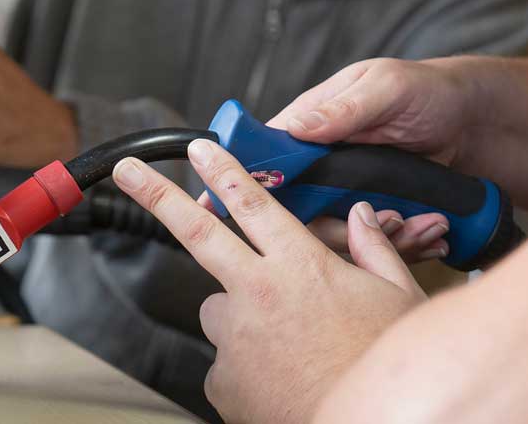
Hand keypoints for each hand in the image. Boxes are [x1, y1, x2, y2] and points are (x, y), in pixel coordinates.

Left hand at [114, 139, 424, 423]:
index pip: (252, 202)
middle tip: (129, 172)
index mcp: (301, 265)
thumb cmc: (382, 364)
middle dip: (157, 196)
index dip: (223, 169)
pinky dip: (244, 362)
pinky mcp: (222, 378)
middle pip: (197, 232)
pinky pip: (225, 358)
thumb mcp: (398, 295)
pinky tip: (278, 373)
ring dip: (239, 312)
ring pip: (218, 306)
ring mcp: (236, 337)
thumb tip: (362, 217)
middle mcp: (259, 293)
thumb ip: (374, 249)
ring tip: (285, 340)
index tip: (200, 148)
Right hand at [198, 57, 475, 259]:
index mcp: (312, 124)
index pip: (266, 160)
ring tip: (424, 226)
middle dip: (343, 230)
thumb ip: (344, 108)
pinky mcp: (376, 214)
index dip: (249, 189)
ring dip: (385, 239)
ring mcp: (349, 193)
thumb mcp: (387, 88)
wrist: (477, 120)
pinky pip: (375, 246)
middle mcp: (323, 163)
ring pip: (342, 237)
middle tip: (390, 221)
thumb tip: (298, 126)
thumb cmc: (429, 90)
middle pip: (301, 215)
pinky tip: (433, 235)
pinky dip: (406, 245)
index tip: (239, 216)